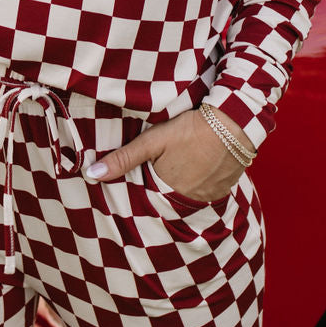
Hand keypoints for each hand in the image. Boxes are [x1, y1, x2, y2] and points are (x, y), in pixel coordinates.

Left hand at [85, 107, 254, 203]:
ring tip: (181, 168)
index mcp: (166, 191)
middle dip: (161, 190)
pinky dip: (200, 184)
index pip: (147, 199)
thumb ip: (124, 158)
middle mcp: (187, 201)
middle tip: (162, 171)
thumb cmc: (190, 130)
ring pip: (187, 197)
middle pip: (167, 199)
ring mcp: (207, 198)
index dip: (143, 188)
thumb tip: (92, 173)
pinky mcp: (223, 191)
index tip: (141, 180)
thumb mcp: (153, 141)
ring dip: (182, 187)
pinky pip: (206, 193)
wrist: (233, 125)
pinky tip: (199, 169)